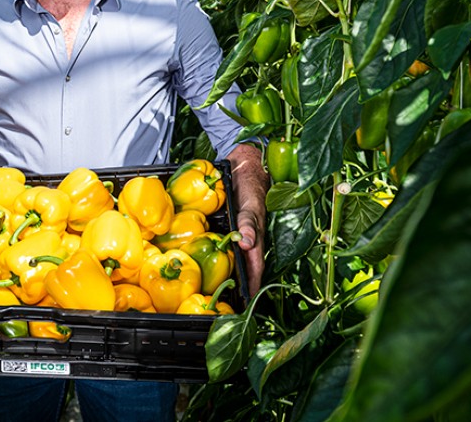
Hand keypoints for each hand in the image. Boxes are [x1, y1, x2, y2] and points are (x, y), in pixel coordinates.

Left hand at [226, 142, 267, 296]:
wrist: (245, 164)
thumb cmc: (249, 184)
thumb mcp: (249, 203)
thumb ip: (248, 223)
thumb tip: (246, 244)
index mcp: (255, 237)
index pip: (255, 268)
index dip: (251, 286)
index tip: (246, 304)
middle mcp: (249, 238)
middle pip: (247, 267)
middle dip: (241, 287)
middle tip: (230, 306)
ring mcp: (241, 233)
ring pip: (239, 259)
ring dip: (233, 275)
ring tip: (222, 293)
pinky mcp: (233, 227)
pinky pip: (230, 247)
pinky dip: (225, 258)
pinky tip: (214, 264)